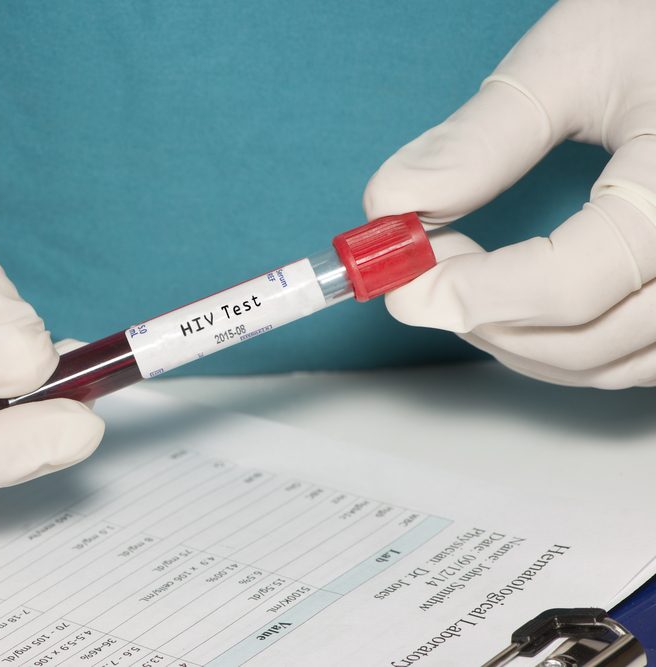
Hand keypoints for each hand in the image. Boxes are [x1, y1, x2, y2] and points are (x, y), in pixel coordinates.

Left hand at [364, 0, 655, 387]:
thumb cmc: (655, 21)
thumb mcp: (570, 59)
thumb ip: (480, 139)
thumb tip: (392, 203)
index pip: (567, 285)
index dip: (470, 294)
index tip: (402, 279)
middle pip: (583, 340)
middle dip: (480, 317)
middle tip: (422, 268)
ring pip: (607, 364)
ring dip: (515, 341)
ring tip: (463, 278)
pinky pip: (635, 359)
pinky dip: (564, 347)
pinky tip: (517, 306)